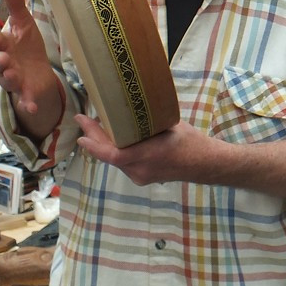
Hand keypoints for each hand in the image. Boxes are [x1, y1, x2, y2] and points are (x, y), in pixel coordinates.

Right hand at [0, 0, 62, 139]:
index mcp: (3, 46)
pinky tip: (32, 105)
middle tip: (2, 57)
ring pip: (7, 80)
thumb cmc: (27, 47)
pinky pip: (25, 100)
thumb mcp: (24, 25)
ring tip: (12, 75)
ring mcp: (14, 79)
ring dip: (8, 78)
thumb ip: (16, 7)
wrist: (38, 72)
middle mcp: (4, 63)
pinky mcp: (26, 93)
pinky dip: (27, 103)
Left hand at [75, 116, 209, 185]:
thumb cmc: (190, 141)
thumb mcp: (169, 125)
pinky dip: (117, 151)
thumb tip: (133, 106)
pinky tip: (116, 140)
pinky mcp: (142, 179)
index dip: (95, 146)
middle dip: (95, 139)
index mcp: (148, 155)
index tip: (82, 135)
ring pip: (116, 160)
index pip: (114, 154)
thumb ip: (149, 121)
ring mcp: (140, 176)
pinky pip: (124, 164)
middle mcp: (140, 169)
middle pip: (110, 155)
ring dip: (106, 145)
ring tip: (98, 127)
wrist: (204, 163)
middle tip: (84, 121)